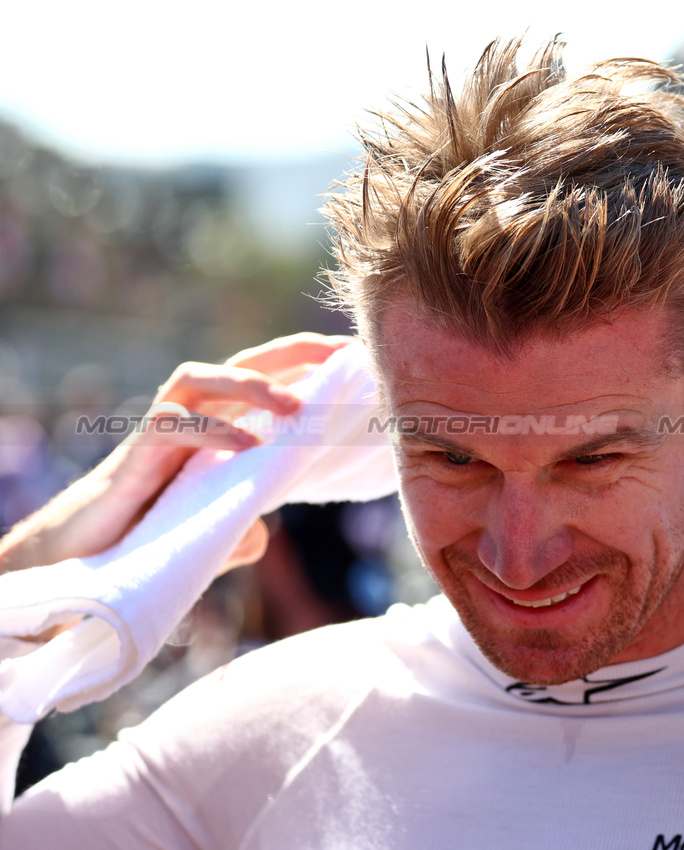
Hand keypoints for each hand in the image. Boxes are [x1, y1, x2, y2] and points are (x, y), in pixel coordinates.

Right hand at [0, 333, 352, 574]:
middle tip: (338, 354)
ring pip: (199, 378)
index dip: (305, 365)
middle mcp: (188, 419)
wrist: (84, 557)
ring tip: (295, 406)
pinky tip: (248, 446)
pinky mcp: (135, 456)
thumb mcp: (206, 537)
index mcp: (214, 430)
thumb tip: (259, 535)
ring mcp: (159, 433)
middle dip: (289, 353)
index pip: (263, 381)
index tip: (352, 357)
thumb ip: (237, 533)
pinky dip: (213, 430)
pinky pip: (172, 425)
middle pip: (239, 363)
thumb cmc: (148, 538)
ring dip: (249, 384)